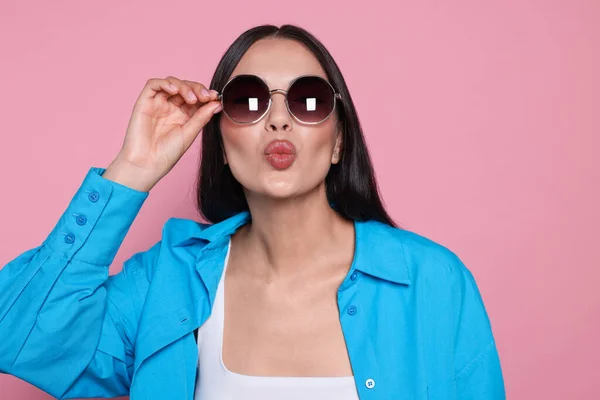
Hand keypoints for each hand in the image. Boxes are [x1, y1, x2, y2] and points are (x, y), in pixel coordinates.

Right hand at [104, 76, 221, 191]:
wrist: (147, 164)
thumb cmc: (167, 153)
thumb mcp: (189, 134)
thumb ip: (202, 117)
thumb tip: (217, 103)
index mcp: (184, 115)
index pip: (197, 97)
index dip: (206, 94)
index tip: (216, 97)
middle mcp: (171, 107)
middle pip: (185, 87)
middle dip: (197, 89)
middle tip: (206, 97)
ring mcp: (158, 103)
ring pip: (172, 83)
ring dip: (184, 86)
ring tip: (192, 98)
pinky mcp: (144, 102)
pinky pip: (153, 84)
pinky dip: (165, 83)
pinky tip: (175, 91)